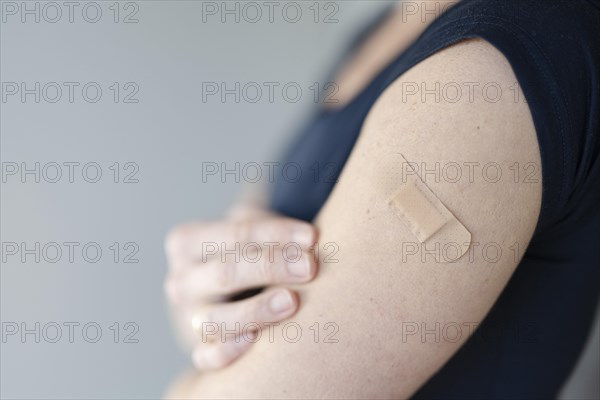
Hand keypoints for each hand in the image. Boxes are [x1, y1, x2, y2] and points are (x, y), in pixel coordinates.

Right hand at [164, 209, 317, 369]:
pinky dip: (229, 350)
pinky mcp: (198, 349)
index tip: (312, 237)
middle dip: (270, 267)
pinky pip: (207, 357)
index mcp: (187, 241)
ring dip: (255, 310)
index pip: (235, 234)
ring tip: (292, 301)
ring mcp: (187, 317)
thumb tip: (309, 240)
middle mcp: (181, 280)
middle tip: (310, 266)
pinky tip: (256, 340)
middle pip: (225, 274)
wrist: (224, 289)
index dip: (276, 234)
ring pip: (215, 319)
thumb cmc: (246, 251)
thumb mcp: (250, 229)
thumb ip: (270, 230)